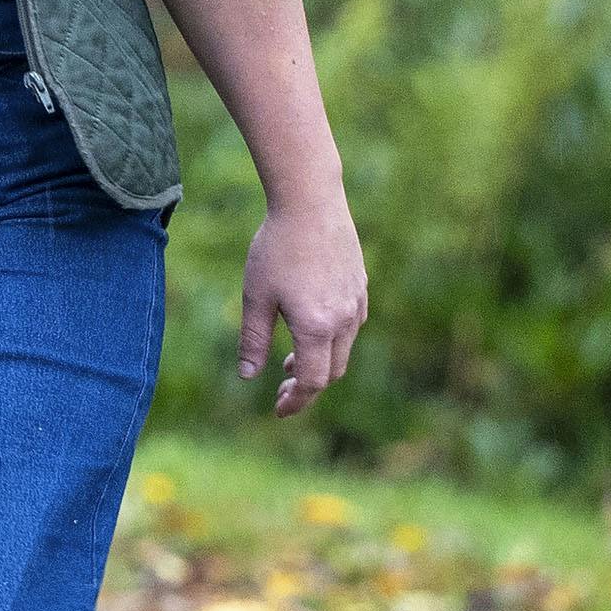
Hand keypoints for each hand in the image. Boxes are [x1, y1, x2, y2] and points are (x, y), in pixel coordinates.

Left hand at [229, 188, 368, 414]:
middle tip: (282, 388)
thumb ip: (253, 340)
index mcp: (316, 326)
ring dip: (320, 362)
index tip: (278, 410)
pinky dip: (333, 340)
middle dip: (307, 386)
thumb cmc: (276, 247)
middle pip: (332, 371)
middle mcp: (344, 319)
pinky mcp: (361, 286)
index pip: (312, 382)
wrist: (311, 201)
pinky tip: (313, 328)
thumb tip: (248, 377)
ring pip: (344, 349)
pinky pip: (352, 326)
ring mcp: (357, 302)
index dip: (296, 402)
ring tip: (292, 360)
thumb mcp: (256, 296)